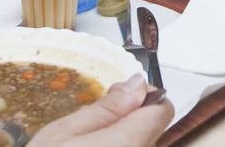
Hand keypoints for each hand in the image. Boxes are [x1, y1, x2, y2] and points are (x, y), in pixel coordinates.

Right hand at [31, 75, 172, 146]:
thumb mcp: (63, 133)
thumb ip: (105, 109)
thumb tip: (137, 84)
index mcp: (129, 144)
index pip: (162, 111)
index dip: (143, 99)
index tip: (120, 99)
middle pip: (153, 133)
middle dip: (130, 124)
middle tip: (95, 127)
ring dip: (124, 144)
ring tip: (90, 146)